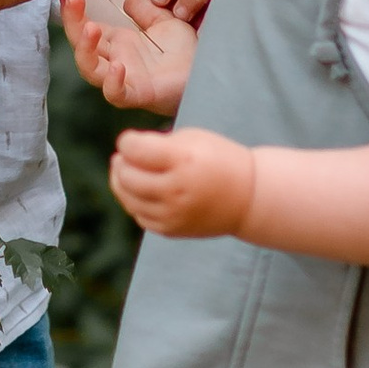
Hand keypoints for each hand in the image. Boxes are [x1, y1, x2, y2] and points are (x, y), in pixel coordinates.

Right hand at [59, 0, 214, 113]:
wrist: (207, 74)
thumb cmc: (185, 53)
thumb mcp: (164, 22)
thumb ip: (146, 9)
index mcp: (117, 43)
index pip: (85, 25)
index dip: (73, 10)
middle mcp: (114, 60)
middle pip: (81, 44)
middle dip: (72, 21)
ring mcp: (124, 79)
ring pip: (91, 69)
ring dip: (86, 49)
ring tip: (90, 28)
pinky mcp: (139, 95)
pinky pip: (117, 94)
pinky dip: (112, 83)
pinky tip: (117, 66)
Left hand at [110, 122, 257, 239]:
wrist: (248, 198)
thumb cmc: (218, 159)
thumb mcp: (193, 138)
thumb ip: (157, 142)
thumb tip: (125, 152)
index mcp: (183, 160)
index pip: (135, 150)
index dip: (126, 141)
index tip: (130, 140)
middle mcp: (176, 190)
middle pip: (127, 176)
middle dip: (120, 162)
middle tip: (123, 156)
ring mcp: (173, 214)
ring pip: (128, 198)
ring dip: (120, 182)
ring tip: (124, 171)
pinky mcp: (172, 230)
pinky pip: (139, 215)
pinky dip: (134, 201)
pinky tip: (140, 190)